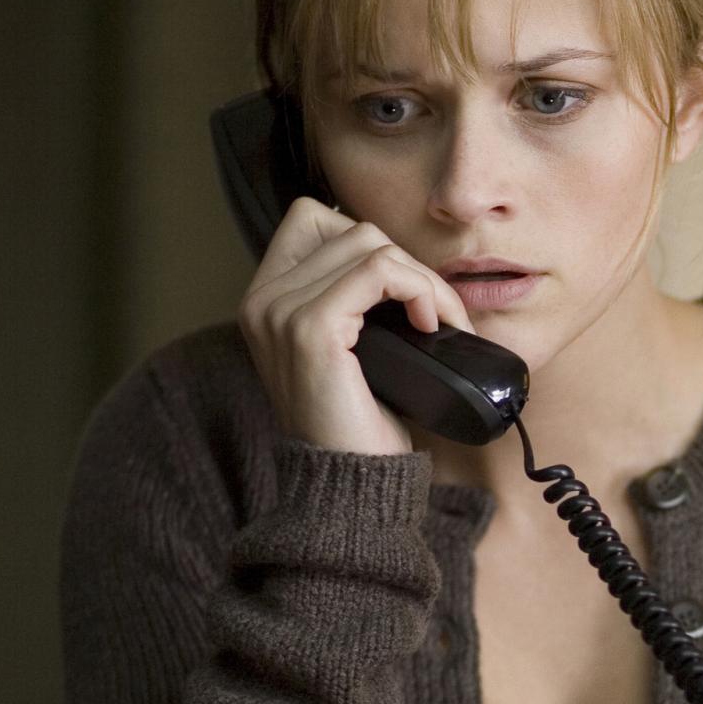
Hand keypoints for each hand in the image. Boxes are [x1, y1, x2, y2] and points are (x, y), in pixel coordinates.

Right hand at [237, 197, 475, 454]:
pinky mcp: (310, 328)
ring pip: (370, 243)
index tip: (403, 291)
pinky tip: (432, 325)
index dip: (368, 242)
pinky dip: (419, 290)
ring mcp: (280, 311)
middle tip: (435, 311)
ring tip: (441, 321)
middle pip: (349, 228)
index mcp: (264, 300)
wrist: (352, 485)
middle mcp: (261, 300)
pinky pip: (379, 270)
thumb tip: (395, 257)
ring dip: (422, 278)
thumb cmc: (359, 421)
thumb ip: (350, 299)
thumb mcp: (349, 348)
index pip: (312, 218)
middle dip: (406, 262)